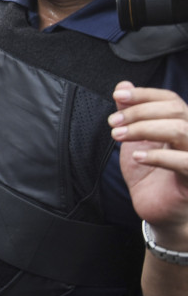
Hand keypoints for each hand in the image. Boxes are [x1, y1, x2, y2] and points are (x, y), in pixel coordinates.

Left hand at [110, 81, 187, 248]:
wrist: (157, 209)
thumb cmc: (150, 175)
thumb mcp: (135, 141)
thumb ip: (131, 114)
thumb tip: (123, 86)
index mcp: (182, 125)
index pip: (170, 99)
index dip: (144, 94)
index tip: (118, 95)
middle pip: (175, 110)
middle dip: (138, 112)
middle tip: (113, 122)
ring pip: (179, 129)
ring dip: (144, 129)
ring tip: (119, 136)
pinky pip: (184, 162)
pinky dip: (158, 155)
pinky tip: (137, 157)